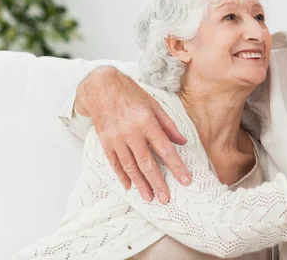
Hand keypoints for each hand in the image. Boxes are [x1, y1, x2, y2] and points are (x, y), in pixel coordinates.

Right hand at [75, 66, 189, 202]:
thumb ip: (168, 125)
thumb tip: (182, 142)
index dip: (176, 166)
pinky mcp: (105, 141)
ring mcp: (116, 138)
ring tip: (149, 198)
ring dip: (140, 184)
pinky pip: (115, 163)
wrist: (101, 86)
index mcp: (147, 122)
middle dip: (158, 183)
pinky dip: (122, 176)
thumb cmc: (131, 93)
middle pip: (147, 163)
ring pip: (130, 167)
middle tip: (165, 199)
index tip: (185, 180)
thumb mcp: (154, 104)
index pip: (165, 149)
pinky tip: (129, 186)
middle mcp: (131, 132)